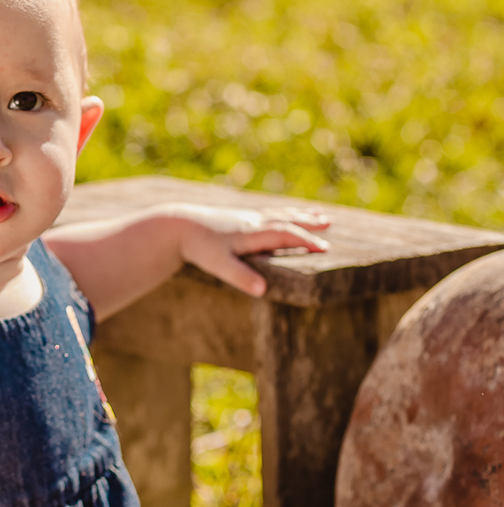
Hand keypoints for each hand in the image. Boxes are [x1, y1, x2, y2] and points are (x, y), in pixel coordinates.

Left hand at [172, 205, 328, 296]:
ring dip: (298, 216)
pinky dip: (281, 215)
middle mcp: (252, 222)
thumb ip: (241, 277)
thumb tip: (263, 291)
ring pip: (277, 215)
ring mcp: (245, 218)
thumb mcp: (219, 265)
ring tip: (317, 216)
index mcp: (252, 233)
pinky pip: (267, 215)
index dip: (305, 241)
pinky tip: (281, 218)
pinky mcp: (237, 218)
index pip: (285, 235)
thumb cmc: (199, 247)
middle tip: (328, 223)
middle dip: (307, 224)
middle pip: (285, 220)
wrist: (177, 225)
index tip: (325, 248)